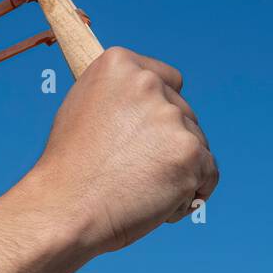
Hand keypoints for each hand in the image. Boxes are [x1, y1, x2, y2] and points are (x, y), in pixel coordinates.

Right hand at [24, 47, 217, 256]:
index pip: (168, 80)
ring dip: (177, 170)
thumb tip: (145, 101)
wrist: (64, 209)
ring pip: (197, 145)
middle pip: (185, 114)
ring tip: (136, 190)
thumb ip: (117, 97)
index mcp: (118, 63)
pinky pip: (208, 175)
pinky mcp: (191, 153)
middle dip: (167, 145)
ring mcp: (171, 118)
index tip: (143, 136)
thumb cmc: (68, 170)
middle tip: (129, 172)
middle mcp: (147, 83)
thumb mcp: (81, 110)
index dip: (158, 112)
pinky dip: (188, 195)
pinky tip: (154, 204)